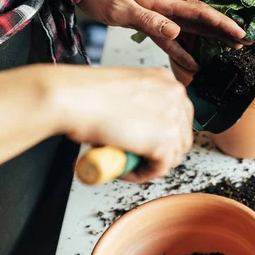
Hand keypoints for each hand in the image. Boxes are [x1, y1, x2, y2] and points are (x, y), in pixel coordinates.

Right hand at [49, 65, 193, 182]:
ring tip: (129, 163)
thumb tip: (138, 127)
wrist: (73, 97)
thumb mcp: (123, 91)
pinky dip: (143, 175)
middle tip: (139, 156)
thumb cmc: (85, 93)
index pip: (178, 113)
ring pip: (174, 153)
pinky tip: (125, 172)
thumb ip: (138, 105)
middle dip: (162, 150)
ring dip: (153, 163)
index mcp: (165, 80)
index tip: (149, 142)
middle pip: (181, 134)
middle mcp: (175, 96)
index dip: (164, 132)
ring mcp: (173, 119)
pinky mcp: (165, 141)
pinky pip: (160, 168)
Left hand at [78, 0, 247, 71]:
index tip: (240, 34)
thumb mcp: (122, 7)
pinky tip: (193, 62)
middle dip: (225, 31)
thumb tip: (175, 32)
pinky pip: (172, 39)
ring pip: (192, 29)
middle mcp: (167, 6)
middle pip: (203, 20)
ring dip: (211, 39)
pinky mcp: (151, 22)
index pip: (200, 13)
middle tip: (246, 43)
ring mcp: (161, 14)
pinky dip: (184, 51)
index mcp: (164, 0)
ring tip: (231, 49)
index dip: (222, 24)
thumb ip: (148, 20)